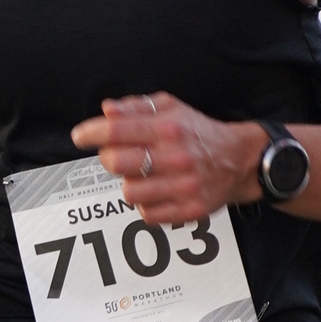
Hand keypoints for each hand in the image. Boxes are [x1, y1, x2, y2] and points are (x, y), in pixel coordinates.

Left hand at [69, 91, 258, 223]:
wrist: (240, 159)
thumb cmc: (199, 132)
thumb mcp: (172, 108)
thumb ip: (136, 107)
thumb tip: (107, 110)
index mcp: (169, 128)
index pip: (117, 130)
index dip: (91, 133)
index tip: (80, 137)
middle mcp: (176, 156)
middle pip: (116, 163)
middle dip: (109, 159)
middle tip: (116, 156)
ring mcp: (183, 186)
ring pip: (129, 193)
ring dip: (128, 184)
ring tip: (141, 176)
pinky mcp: (189, 210)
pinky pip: (148, 215)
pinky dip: (145, 205)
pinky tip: (155, 193)